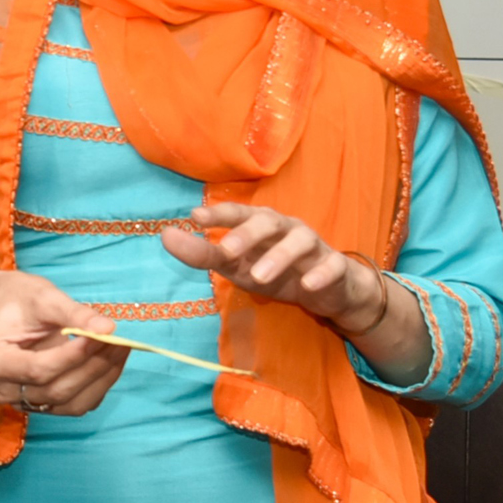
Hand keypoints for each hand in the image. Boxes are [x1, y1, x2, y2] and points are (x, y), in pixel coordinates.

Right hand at [0, 271, 128, 415]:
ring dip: (102, 378)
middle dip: (93, 366)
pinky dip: (100, 385)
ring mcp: (24, 402)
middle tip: (118, 340)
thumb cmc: (19, 299)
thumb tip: (108, 328)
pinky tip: (112, 361)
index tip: (101, 336)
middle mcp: (4, 389)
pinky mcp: (44, 405)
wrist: (5, 311)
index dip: (72, 357)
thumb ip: (73, 313)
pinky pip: (77, 404)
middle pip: (57, 390)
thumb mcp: (42, 297)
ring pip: (71, 403)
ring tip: (120, 348)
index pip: (38, 369)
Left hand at [162, 204, 382, 329]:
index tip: (194, 216)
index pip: (238, 212)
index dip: (219, 213)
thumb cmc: (273, 270)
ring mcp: (313, 245)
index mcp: (260, 223)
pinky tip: (308, 285)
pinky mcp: (335, 266)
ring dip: (280, 256)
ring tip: (260, 277)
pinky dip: (321, 273)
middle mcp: (286, 228)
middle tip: (227, 250)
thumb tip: (166, 235)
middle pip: (269, 221)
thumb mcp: (236, 266)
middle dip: (247, 233)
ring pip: (300, 241)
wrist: (326, 290)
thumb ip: (203, 254)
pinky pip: (332, 265)